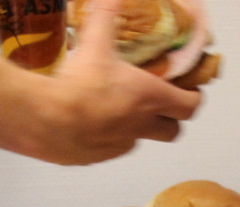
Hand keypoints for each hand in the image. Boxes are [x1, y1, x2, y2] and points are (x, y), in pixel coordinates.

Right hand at [36, 0, 201, 162]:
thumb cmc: (78, 85)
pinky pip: (110, 149)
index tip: (189, 90)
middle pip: (173, 131)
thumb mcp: (95, 42)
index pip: (191, 105)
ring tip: (117, 107)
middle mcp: (141, 125)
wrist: (46, 119)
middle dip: (170, 118)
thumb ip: (106, 16)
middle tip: (159, 103)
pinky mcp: (98, 157)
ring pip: (140, 140)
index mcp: (151, 97)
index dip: (194, 97)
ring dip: (136, 127)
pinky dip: (106, 138)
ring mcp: (121, 144)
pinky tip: (90, 121)